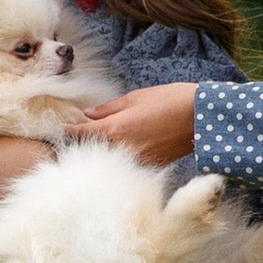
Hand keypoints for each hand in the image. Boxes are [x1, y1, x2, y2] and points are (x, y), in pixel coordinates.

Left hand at [75, 81, 198, 165]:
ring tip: (97, 144)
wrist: (201, 118)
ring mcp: (136, 160)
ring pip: (109, 159)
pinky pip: (127, 163)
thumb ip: (109, 108)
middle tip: (74, 138)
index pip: (80, 133)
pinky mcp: (150, 166)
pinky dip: (121, 158)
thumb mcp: (136, 97)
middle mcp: (122, 149)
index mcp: (114, 129)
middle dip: (82, 144)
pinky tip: (122, 150)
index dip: (68, 131)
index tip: (61, 129)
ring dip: (102, 153)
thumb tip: (89, 114)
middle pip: (91, 150)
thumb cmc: (169, 101)